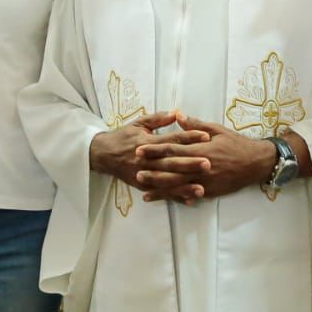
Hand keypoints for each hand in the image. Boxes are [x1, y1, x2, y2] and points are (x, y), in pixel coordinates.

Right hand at [89, 112, 209, 199]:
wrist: (103, 154)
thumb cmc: (123, 136)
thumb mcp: (139, 123)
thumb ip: (158, 119)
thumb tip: (177, 112)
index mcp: (146, 142)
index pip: (171, 140)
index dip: (188, 137)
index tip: (205, 136)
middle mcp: (145, 160)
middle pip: (170, 162)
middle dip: (189, 163)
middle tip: (208, 163)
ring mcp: (144, 175)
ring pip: (166, 181)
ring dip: (184, 185)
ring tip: (202, 188)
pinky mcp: (143, 186)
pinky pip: (161, 193)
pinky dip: (175, 197)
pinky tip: (189, 200)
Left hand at [134, 114, 277, 200]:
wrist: (256, 163)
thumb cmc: (236, 143)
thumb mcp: (217, 129)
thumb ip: (195, 125)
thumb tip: (177, 116)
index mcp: (201, 148)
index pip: (173, 149)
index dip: (155, 149)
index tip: (140, 148)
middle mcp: (201, 166)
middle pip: (172, 168)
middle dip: (152, 169)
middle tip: (135, 168)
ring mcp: (205, 181)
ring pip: (177, 184)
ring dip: (159, 186)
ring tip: (143, 187)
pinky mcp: (209, 191)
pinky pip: (188, 194)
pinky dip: (174, 197)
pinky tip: (162, 199)